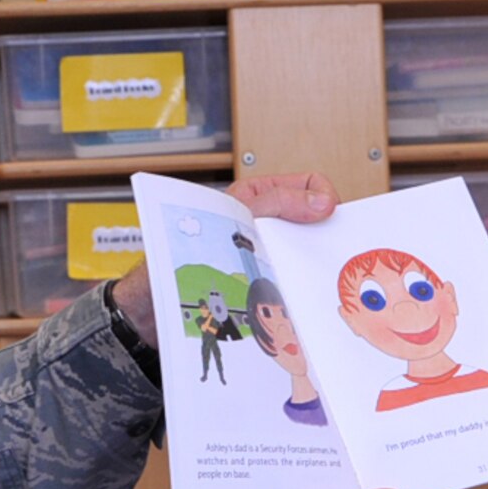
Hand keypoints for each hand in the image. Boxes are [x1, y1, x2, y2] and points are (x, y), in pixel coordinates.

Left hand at [109, 173, 338, 343]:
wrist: (158, 303)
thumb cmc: (182, 251)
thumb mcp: (237, 214)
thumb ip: (278, 202)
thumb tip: (322, 201)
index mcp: (260, 196)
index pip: (310, 185)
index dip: (324, 196)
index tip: (329, 214)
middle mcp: (267, 225)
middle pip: (313, 223)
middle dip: (324, 235)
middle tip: (329, 250)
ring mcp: (268, 256)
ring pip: (307, 258)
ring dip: (312, 268)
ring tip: (312, 277)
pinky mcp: (266, 287)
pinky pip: (295, 287)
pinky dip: (302, 292)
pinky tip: (299, 298)